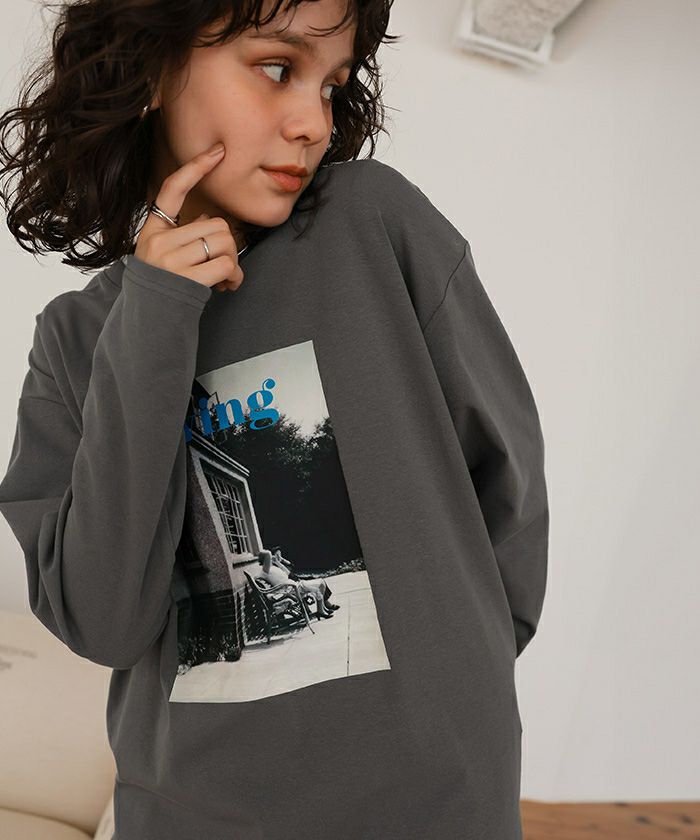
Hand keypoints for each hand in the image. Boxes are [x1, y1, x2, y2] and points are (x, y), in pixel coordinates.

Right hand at [134, 142, 242, 292]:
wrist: (150, 320)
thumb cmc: (165, 285)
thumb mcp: (166, 253)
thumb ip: (185, 233)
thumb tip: (207, 221)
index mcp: (153, 229)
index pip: (173, 188)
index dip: (196, 168)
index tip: (218, 152)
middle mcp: (158, 240)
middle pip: (216, 224)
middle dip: (228, 245)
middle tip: (222, 265)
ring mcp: (171, 260)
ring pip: (224, 243)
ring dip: (233, 263)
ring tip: (223, 278)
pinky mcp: (186, 278)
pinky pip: (227, 264)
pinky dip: (234, 276)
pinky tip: (226, 286)